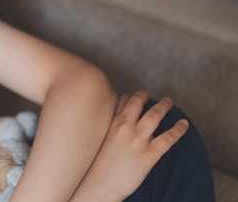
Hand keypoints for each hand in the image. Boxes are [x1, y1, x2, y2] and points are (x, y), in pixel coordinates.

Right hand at [73, 90, 188, 201]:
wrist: (99, 184)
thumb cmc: (97, 162)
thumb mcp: (100, 137)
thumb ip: (110, 124)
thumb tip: (118, 113)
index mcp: (112, 122)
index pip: (124, 99)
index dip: (133, 96)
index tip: (138, 97)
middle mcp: (125, 127)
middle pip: (139, 102)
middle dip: (148, 95)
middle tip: (155, 97)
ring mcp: (138, 140)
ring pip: (155, 115)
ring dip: (164, 105)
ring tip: (169, 102)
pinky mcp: (149, 155)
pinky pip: (168, 138)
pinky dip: (178, 129)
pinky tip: (184, 124)